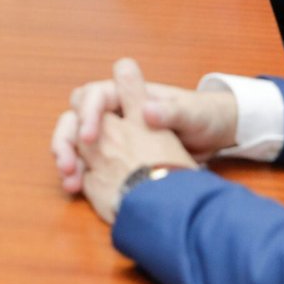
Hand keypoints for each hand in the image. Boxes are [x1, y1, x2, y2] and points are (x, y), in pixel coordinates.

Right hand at [51, 59, 213, 223]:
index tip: (89, 137)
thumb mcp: (192, 114)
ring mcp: (112, 134)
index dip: (87, 113)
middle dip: (66, 139)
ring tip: (69, 181)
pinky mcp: (114, 156)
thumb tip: (147, 111)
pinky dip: (78, 174)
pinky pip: (87, 161)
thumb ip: (171, 112)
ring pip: (76, 142)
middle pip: (74, 118)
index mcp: (127, 94)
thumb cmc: (203, 116)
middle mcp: (114, 112)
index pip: (94, 97)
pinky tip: (76, 189)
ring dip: (67, 158)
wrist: (216, 138)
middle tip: (68, 164)